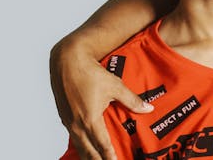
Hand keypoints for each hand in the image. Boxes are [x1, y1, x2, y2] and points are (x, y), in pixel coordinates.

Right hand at [50, 39, 152, 159]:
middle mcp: (76, 124)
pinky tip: (87, 148)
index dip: (110, 157)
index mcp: (90, 119)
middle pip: (89, 152)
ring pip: (79, 147)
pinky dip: (81, 146)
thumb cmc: (92, 73)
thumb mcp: (115, 86)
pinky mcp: (64, 117)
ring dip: (89, 156)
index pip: (102, 146)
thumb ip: (132, 100)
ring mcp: (68, 122)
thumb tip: (149, 109)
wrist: (67, 61)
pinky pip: (73, 138)